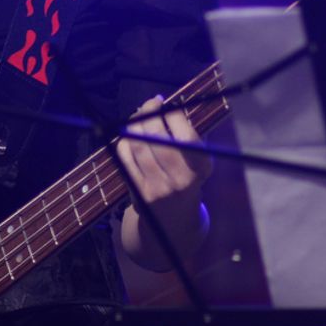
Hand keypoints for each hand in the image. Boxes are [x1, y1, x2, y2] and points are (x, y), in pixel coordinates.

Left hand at [116, 94, 213, 269]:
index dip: (174, 116)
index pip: (186, 138)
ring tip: (140, 114)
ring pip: (139, 146)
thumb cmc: (188, 181)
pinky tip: (130, 133)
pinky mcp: (137, 192)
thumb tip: (168, 107)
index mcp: (201, 170)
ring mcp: (157, 189)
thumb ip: (188, 138)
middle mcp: (180, 181)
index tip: (169, 104)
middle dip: (151, 115)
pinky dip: (125, 140)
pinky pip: (125, 158)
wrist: (173, 222)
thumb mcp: (199, 164)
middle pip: (158, 140)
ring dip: (136, 124)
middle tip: (151, 103)